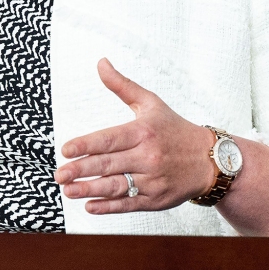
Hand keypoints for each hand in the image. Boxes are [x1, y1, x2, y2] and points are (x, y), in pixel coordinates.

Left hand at [54, 58, 216, 213]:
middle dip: (81, 170)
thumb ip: (122, 85)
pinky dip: (108, 207)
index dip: (86, 145)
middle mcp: (148, 156)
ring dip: (90, 190)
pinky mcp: (156, 200)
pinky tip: (90, 205)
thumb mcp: (151, 103)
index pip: (110, 139)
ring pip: (116, 186)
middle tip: (59, 174)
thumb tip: (100, 62)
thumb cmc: (174, 129)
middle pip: (109, 164)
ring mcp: (152, 180)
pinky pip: (128, 204)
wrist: (209, 160)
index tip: (65, 150)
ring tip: (68, 190)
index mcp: (143, 131)